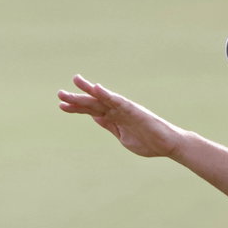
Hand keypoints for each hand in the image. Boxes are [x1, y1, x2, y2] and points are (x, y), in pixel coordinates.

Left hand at [58, 75, 186, 158]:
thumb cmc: (147, 141)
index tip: (61, 106)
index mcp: (114, 118)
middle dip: (77, 98)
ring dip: (88, 91)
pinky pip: (119, 101)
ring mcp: (125, 109)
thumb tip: (96, 117)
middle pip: (94, 102)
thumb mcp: (121, 135)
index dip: (77, 108)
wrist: (167, 145)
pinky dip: (107, 95)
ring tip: (75, 81)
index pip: (92, 111)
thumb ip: (109, 125)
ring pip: (103, 99)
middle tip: (60, 93)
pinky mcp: (134, 110)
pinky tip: (97, 88)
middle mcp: (118, 111)